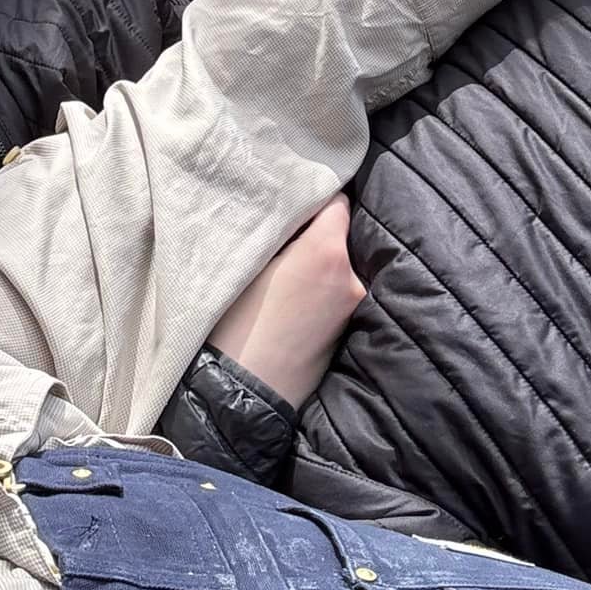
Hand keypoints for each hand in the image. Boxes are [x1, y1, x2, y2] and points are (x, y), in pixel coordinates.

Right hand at [208, 194, 364, 409]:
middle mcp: (351, 276)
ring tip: (289, 275)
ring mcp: (354, 307)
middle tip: (288, 238)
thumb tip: (293, 213)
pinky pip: (339, 292)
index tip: (296, 203)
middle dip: (319, 232)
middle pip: (342, 234)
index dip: (316, 198)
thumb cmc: (236, 322)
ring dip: (322, 262)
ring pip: (341, 265)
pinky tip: (297, 300)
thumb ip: (282, 231)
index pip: (337, 201)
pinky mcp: (348, 331)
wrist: (245, 392)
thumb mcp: (250, 262)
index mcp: (328, 251)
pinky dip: (324, 288)